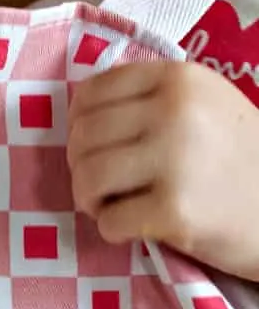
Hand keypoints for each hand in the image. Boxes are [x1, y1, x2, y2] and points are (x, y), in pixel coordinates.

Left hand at [67, 61, 258, 280]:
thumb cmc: (232, 157)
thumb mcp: (200, 105)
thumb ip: (145, 101)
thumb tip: (77, 115)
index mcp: (177, 78)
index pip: (90, 94)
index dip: (78, 127)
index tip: (95, 148)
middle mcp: (175, 111)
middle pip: (82, 138)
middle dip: (81, 168)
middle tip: (103, 187)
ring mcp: (176, 160)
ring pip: (88, 178)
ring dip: (90, 201)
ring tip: (114, 206)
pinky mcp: (174, 209)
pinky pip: (109, 222)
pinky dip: (113, 230)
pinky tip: (138, 227)